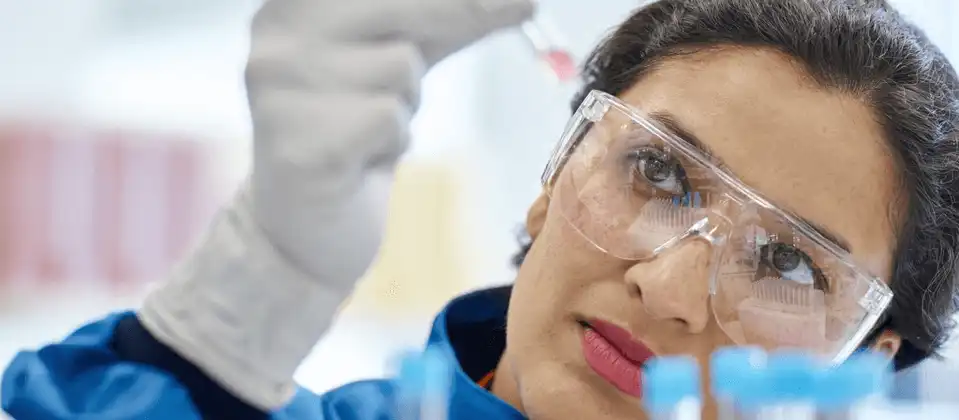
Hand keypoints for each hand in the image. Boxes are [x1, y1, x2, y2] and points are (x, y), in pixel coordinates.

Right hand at [138, 0, 533, 410]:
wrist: (305, 231)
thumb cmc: (355, 138)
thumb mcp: (397, 63)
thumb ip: (443, 22)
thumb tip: (521, 0)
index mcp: (290, 10)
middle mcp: (275, 39)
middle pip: (401, 2)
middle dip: (462, 11)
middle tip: (526, 7)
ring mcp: (281, 91)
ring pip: (400, 66)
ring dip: (406, 103)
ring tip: (371, 131)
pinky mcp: (301, 144)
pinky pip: (389, 117)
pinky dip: (392, 141)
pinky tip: (361, 160)